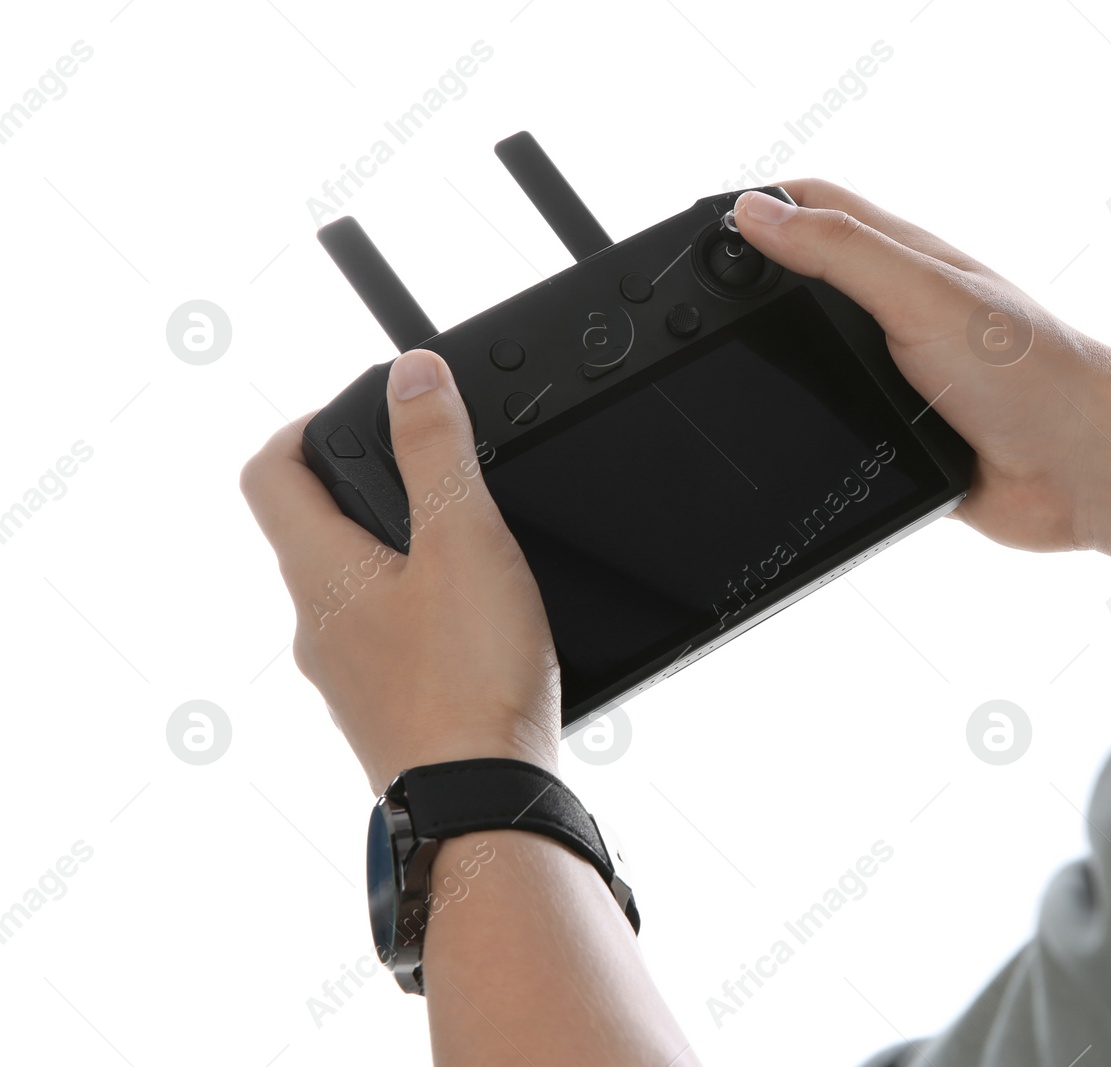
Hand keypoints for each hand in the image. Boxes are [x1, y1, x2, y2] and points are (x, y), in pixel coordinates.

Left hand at [240, 350, 559, 792]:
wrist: (482, 804)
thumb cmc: (469, 682)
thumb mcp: (464, 540)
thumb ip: (437, 451)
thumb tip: (410, 376)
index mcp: (320, 571)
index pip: (269, 472)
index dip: (304, 426)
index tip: (358, 412)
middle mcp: (316, 626)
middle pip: (310, 532)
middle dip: (362, 490)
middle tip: (428, 473)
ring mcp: (346, 678)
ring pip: (350, 592)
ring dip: (392, 557)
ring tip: (463, 550)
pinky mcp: (384, 716)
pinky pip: (384, 645)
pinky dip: (417, 617)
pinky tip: (474, 629)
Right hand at [734, 182, 1108, 555]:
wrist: (1084, 470)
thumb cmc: (1030, 372)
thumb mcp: (922, 293)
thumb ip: (840, 252)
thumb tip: (755, 213)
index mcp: (906, 261)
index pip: (817, 208)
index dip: (761, 207)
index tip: (704, 230)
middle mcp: (900, 312)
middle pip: (804, 283)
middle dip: (752, 291)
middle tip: (698, 309)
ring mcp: (900, 376)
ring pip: (815, 361)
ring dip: (780, 366)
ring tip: (725, 372)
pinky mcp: (901, 438)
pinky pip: (837, 428)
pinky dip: (810, 429)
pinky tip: (784, 436)